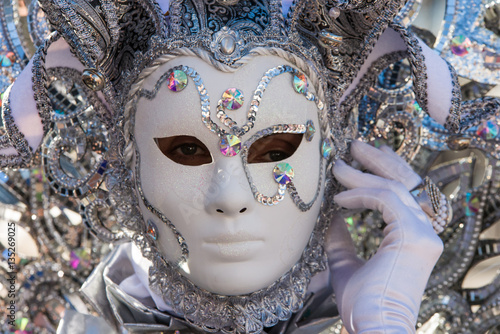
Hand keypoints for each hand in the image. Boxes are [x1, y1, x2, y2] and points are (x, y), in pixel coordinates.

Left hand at [326, 141, 442, 332]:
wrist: (372, 327)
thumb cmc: (361, 305)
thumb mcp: (344, 264)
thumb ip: (341, 240)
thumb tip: (332, 216)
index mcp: (412, 238)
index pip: (402, 194)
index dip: (382, 173)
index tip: (360, 160)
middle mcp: (424, 232)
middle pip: (404, 183)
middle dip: (378, 161)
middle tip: (354, 146)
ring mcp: (423, 233)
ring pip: (395, 187)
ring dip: (364, 172)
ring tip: (338, 166)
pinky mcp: (414, 236)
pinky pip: (385, 200)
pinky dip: (361, 193)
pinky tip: (340, 198)